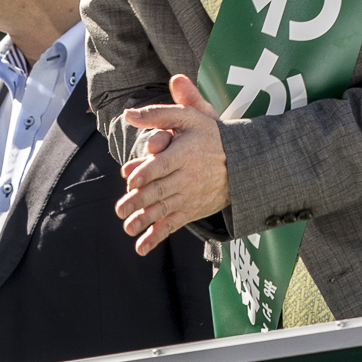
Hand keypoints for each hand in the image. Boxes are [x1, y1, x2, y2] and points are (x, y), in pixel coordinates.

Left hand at [116, 73, 229, 254]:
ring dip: (145, 221)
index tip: (131, 179)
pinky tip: (141, 248)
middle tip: (121, 209)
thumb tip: (128, 113)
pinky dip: (156, 237)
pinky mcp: (190, 211)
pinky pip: (172, 225)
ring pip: (164, 209)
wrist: (240, 161)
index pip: (164, 164)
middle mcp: (187, 177)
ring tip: (128, 227)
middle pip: (160, 190)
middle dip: (140, 201)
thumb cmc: (207, 134)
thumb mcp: (188, 117)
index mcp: (185, 153)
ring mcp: (188, 196)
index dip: (147, 171)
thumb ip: (158, 114)